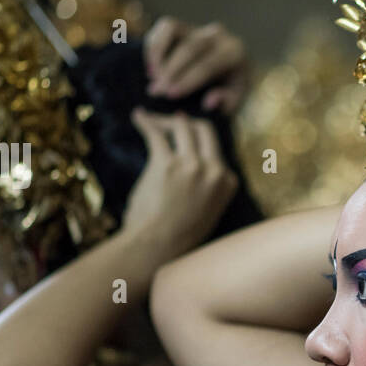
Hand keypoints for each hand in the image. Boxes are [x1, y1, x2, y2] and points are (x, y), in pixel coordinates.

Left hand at [122, 109, 238, 257]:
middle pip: (205, 129)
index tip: (186, 139)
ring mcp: (192, 164)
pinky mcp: (167, 163)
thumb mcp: (207, 211)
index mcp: (228, 183)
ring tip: (150, 119)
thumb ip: (208, 189)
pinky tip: (138, 117)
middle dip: (188, 122)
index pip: (218, 152)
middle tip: (173, 121)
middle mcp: (214, 170)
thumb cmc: (177, 236)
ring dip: (166, 120)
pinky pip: (156, 134)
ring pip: (182, 126)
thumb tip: (193, 171)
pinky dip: (146, 122)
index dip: (200, 144)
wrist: (159, 248)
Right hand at [144, 17, 249, 114]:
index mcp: (234, 53)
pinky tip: (151, 66)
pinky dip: (154, 44)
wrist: (228, 72)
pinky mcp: (185, 26)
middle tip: (155, 91)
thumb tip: (209, 102)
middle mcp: (218, 35)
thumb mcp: (234, 101)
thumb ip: (225, 103)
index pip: (207, 65)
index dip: (187, 80)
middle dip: (170, 71)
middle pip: (189, 48)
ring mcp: (199, 27)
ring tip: (152, 76)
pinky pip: (165, 27)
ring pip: (173, 29)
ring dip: (159, 53)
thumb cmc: (230, 90)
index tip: (170, 95)